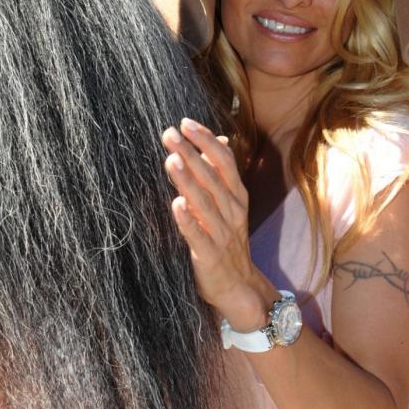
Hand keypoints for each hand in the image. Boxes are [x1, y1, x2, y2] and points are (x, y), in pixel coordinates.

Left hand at [162, 118, 273, 327]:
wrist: (238, 286)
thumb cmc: (228, 241)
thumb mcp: (230, 205)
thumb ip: (222, 174)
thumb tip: (219, 139)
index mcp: (237, 197)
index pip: (224, 161)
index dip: (206, 141)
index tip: (186, 123)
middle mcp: (232, 212)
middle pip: (212, 177)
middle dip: (191, 154)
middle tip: (169, 134)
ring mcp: (222, 234)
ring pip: (204, 203)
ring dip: (188, 181)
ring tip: (171, 160)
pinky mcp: (209, 256)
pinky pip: (198, 235)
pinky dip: (187, 220)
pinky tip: (176, 204)